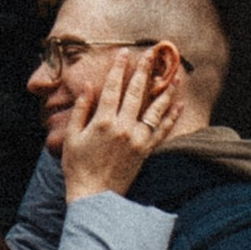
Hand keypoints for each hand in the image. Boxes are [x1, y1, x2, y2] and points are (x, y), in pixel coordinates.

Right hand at [60, 48, 180, 198]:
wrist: (95, 197)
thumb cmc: (78, 167)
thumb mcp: (71, 136)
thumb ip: (82, 109)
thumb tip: (89, 86)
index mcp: (102, 121)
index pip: (112, 88)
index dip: (118, 68)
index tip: (125, 53)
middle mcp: (122, 127)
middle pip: (136, 92)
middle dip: (144, 70)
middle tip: (152, 53)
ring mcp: (137, 139)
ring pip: (154, 109)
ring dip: (165, 90)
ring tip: (174, 74)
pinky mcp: (146, 151)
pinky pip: (162, 130)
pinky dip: (172, 116)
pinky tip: (179, 104)